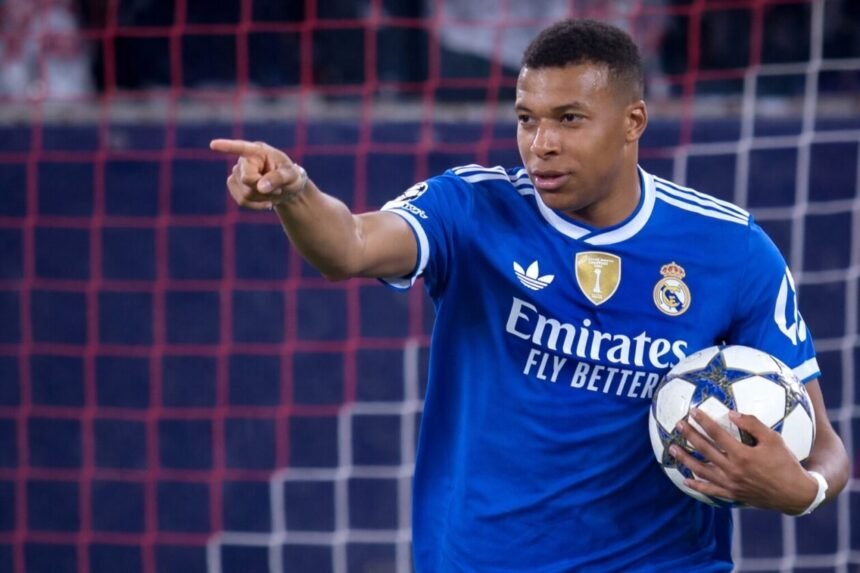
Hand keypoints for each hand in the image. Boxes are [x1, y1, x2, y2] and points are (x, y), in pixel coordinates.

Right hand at [209, 139, 307, 209]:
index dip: (226, 146)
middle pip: (246, 181)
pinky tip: (266, 202)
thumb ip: (278, 178)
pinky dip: (255, 205)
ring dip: (261, 199)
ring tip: (273, 193)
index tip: (213, 144)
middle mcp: (244, 160)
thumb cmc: (292, 177)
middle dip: (263, 190)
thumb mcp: (292, 176)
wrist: (288, 187)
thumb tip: (260, 187)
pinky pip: (241, 201)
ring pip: (244, 194)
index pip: (241, 148)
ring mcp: (236, 173)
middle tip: (278, 189)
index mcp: (258, 151)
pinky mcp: (234, 185)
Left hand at [670, 408, 818, 514]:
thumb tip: (732, 413)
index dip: (703, 421)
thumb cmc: (786, 463)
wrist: (795, 494)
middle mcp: (733, 470)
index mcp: (742, 455)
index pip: (717, 434)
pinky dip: (696, 485)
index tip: (692, 411)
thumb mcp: (774, 439)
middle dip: (689, 435)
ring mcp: (731, 484)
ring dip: (685, 458)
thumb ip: (753, 425)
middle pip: (705, 450)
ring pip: (701, 470)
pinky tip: (686, 479)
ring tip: (672, 449)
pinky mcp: (732, 495)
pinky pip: (710, 490)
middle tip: (678, 425)